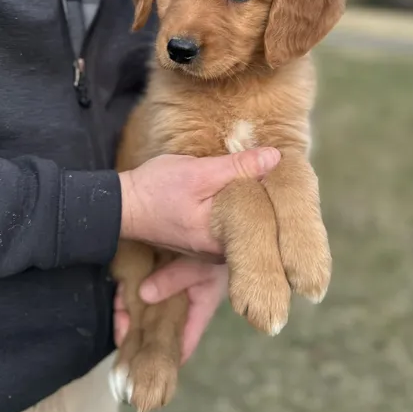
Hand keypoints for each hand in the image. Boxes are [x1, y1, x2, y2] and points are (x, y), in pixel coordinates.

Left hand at [114, 258, 227, 363]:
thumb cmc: (217, 249)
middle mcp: (184, 304)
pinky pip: (140, 291)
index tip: (145, 371)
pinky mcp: (158, 275)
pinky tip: (118, 297)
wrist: (216, 225)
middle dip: (139, 337)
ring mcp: (170, 291)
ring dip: (130, 316)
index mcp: (200, 308)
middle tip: (121, 343)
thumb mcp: (199, 266)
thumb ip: (174, 280)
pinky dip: (128, 297)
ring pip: (146, 311)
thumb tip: (144, 294)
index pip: (184, 343)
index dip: (167, 359)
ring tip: (117, 318)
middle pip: (159, 329)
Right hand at [118, 148, 280, 257]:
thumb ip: (238, 166)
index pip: (267, 228)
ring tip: (272, 184)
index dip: (282, 206)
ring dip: (258, 210)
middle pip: (259, 232)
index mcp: (221, 241)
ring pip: (247, 231)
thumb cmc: (157, 189)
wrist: (121, 206)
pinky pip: (233, 230)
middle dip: (273, 210)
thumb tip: (276, 157)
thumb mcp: (198, 172)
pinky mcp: (205, 243)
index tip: (291, 184)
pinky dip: (242, 214)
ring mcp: (211, 252)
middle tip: (286, 183)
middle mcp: (219, 254)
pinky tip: (249, 193)